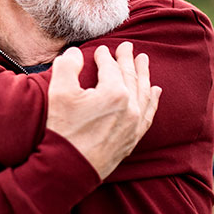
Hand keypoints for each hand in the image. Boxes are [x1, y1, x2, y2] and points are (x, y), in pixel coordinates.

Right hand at [46, 42, 161, 178]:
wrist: (69, 167)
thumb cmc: (63, 130)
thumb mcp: (59, 92)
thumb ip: (67, 66)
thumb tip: (75, 53)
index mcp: (114, 92)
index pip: (111, 67)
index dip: (105, 56)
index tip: (101, 50)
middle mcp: (130, 106)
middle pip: (130, 76)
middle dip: (128, 60)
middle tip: (128, 46)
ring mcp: (134, 123)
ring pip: (143, 92)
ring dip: (144, 75)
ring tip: (144, 61)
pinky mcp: (133, 137)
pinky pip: (149, 113)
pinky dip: (152, 100)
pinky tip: (155, 91)